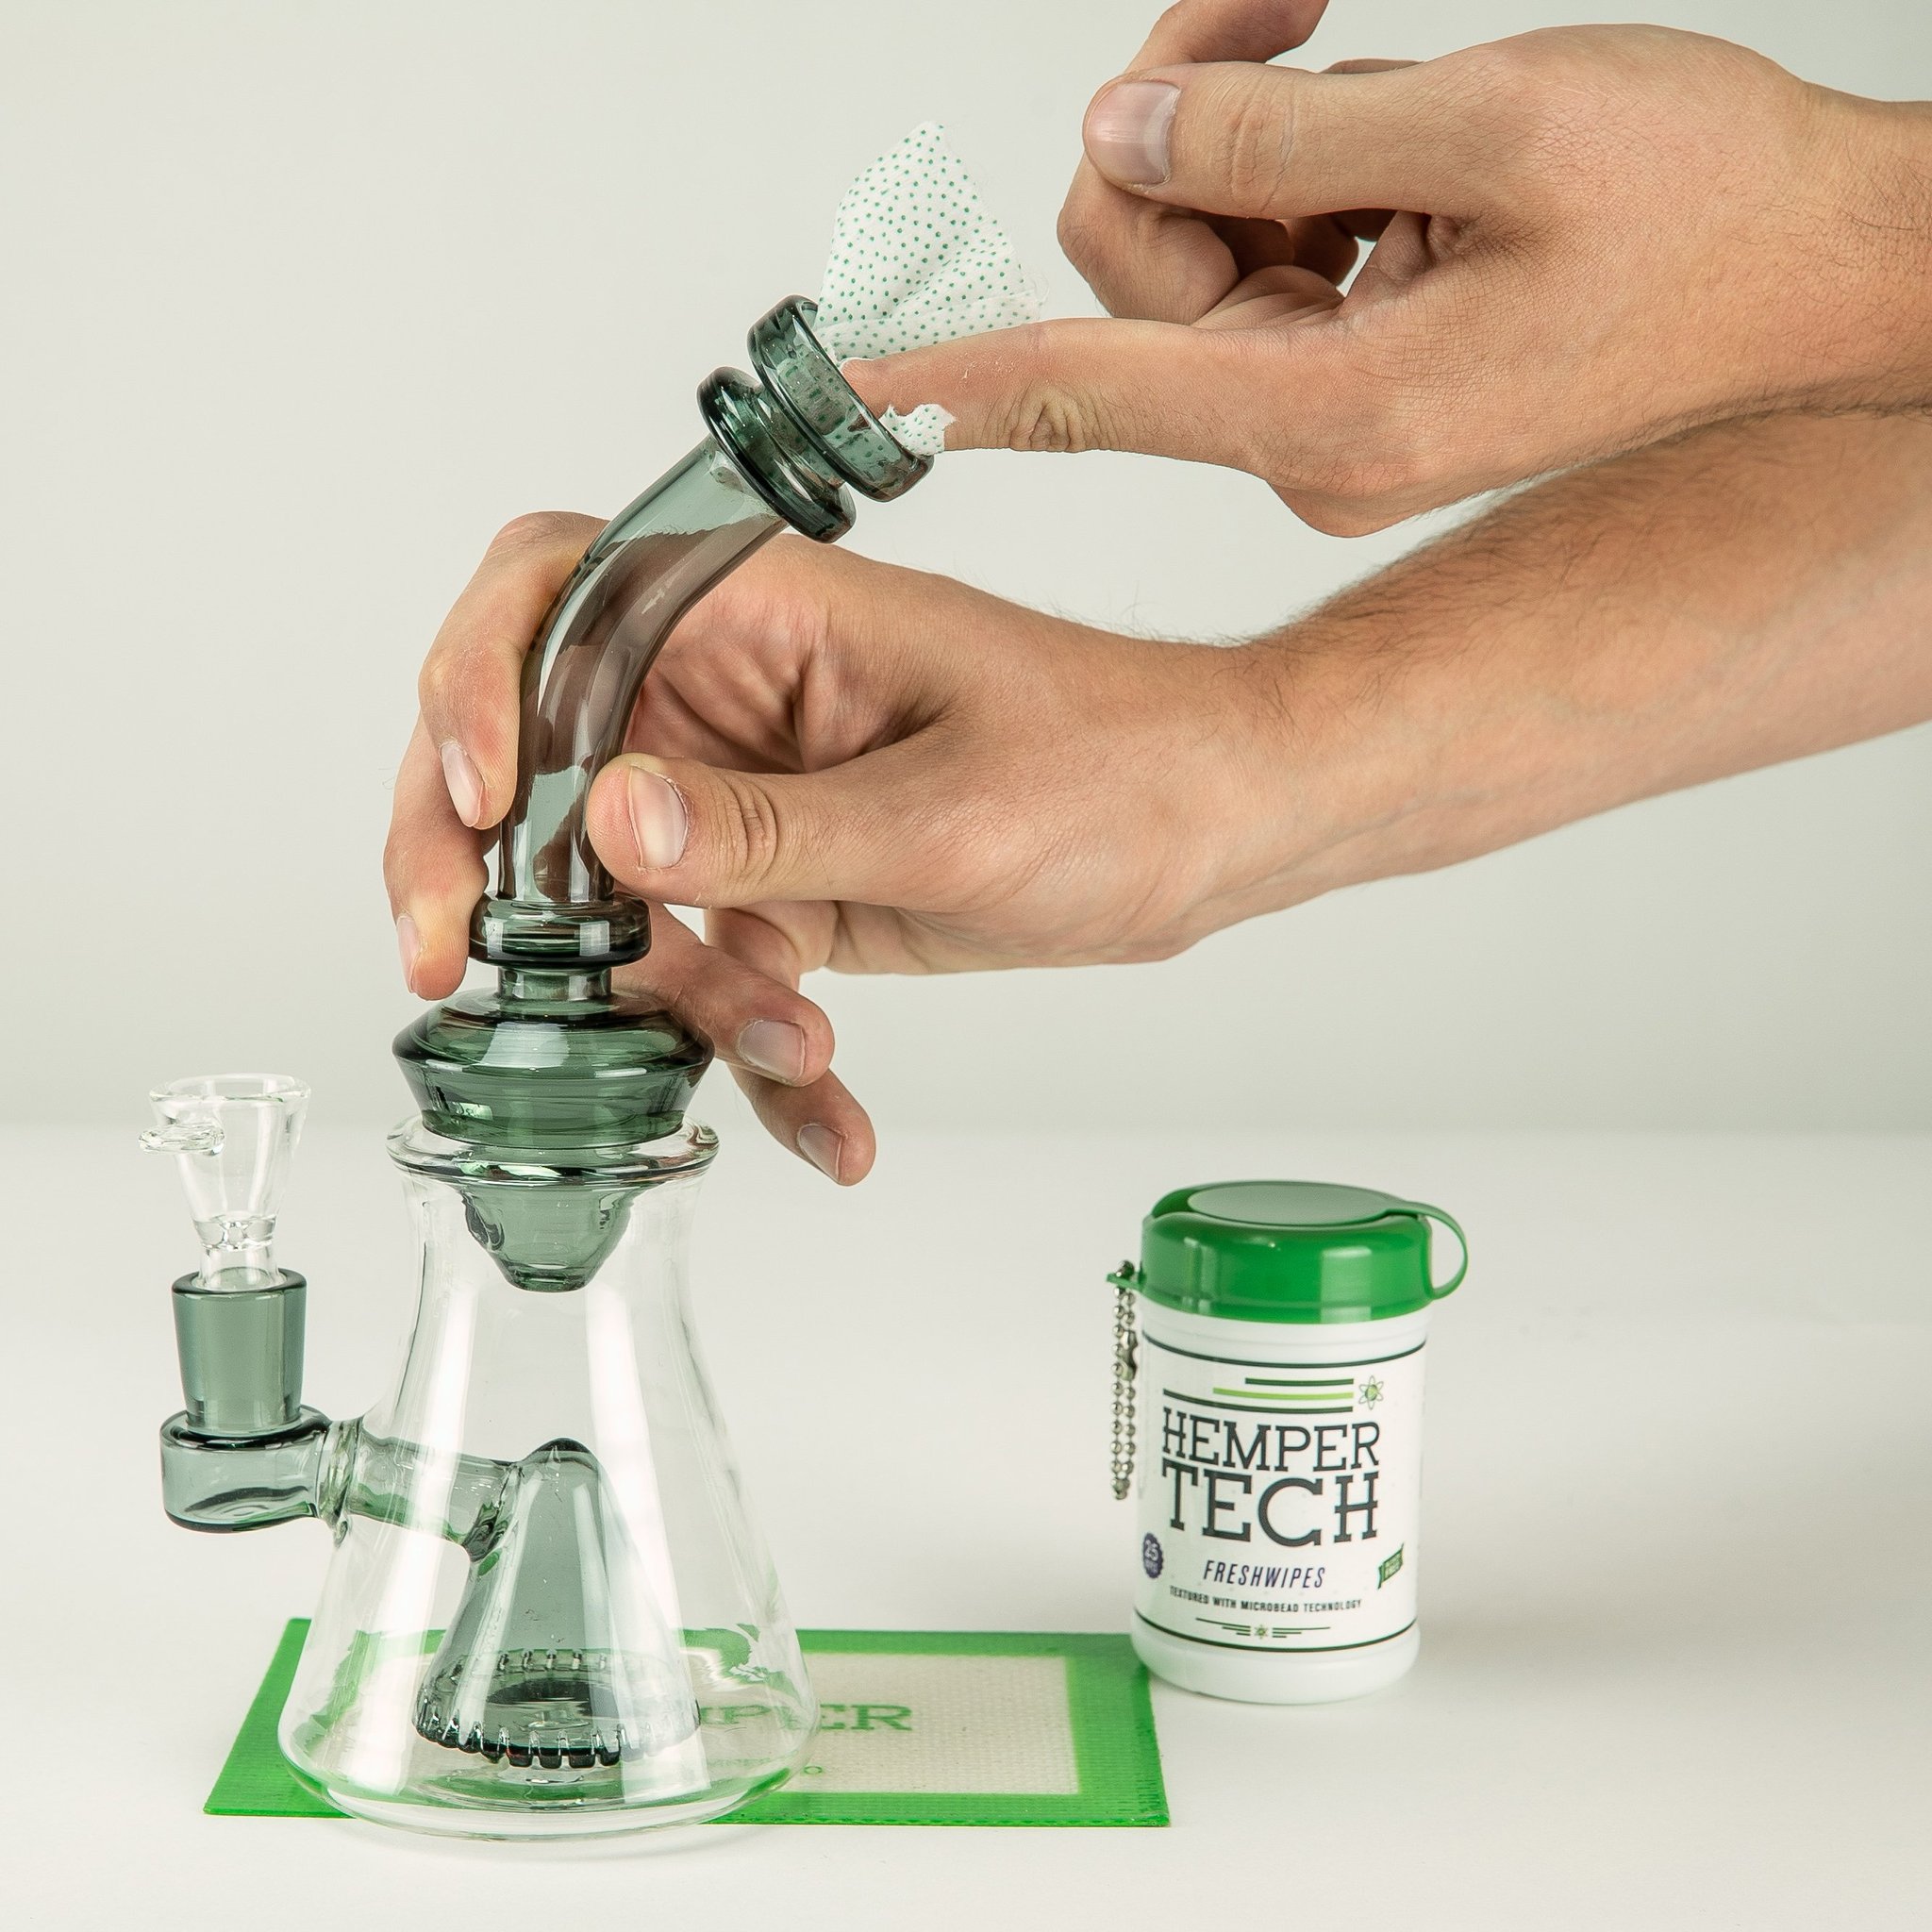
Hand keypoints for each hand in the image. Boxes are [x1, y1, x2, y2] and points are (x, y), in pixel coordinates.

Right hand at [385, 522, 1323, 1179]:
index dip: (474, 681)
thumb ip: (772, 829)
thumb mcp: (947, 813)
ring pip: (615, 897)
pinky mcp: (777, 883)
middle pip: (532, 759)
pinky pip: (708, 970)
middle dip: (498, 878)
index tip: (478, 796)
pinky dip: (748, 1049)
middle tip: (465, 972)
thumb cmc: (1121, 770)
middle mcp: (727, 692)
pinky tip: (826, 1112)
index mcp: (761, 611)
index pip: (553, 592)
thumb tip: (607, 819)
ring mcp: (744, 795)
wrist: (1212, 832)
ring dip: (676, 996)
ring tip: (801, 1047)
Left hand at [846, 10, 1931, 530]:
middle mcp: (1308, 432)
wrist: (1831, 276)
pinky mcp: (1356, 375)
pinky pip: (1263, 257)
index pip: (1093, 383)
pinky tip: (1401, 151)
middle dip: (1187, 126)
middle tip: (1279, 12)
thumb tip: (1125, 126)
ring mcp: (1330, 411)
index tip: (846, 394)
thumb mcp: (1496, 124)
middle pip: (1136, 262)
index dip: (957, 376)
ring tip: (1395, 97)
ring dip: (1264, 135)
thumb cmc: (1711, 209)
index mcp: (1333, 405)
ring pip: (1194, 246)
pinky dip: (1309, 174)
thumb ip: (1281, 130)